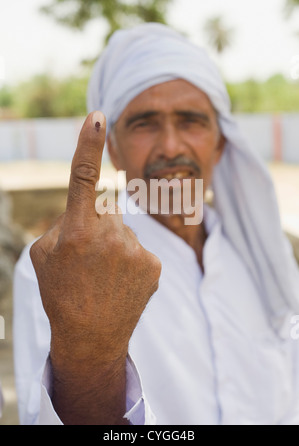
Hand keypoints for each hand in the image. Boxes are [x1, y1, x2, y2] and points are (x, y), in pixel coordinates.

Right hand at [30, 111, 160, 423]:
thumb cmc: (61, 292)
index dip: (88, 144)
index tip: (97, 116)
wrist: (91, 336)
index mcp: (77, 229)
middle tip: (88, 262)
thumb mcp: (44, 255)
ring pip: (123, 231)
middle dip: (96, 227)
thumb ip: (64, 223)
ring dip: (114, 246)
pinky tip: (122, 283)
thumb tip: (90, 208)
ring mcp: (135, 250)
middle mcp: (109, 234)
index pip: (83, 176)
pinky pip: (140, 249)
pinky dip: (131, 261)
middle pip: (105, 211)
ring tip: (105, 277)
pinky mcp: (154, 263)